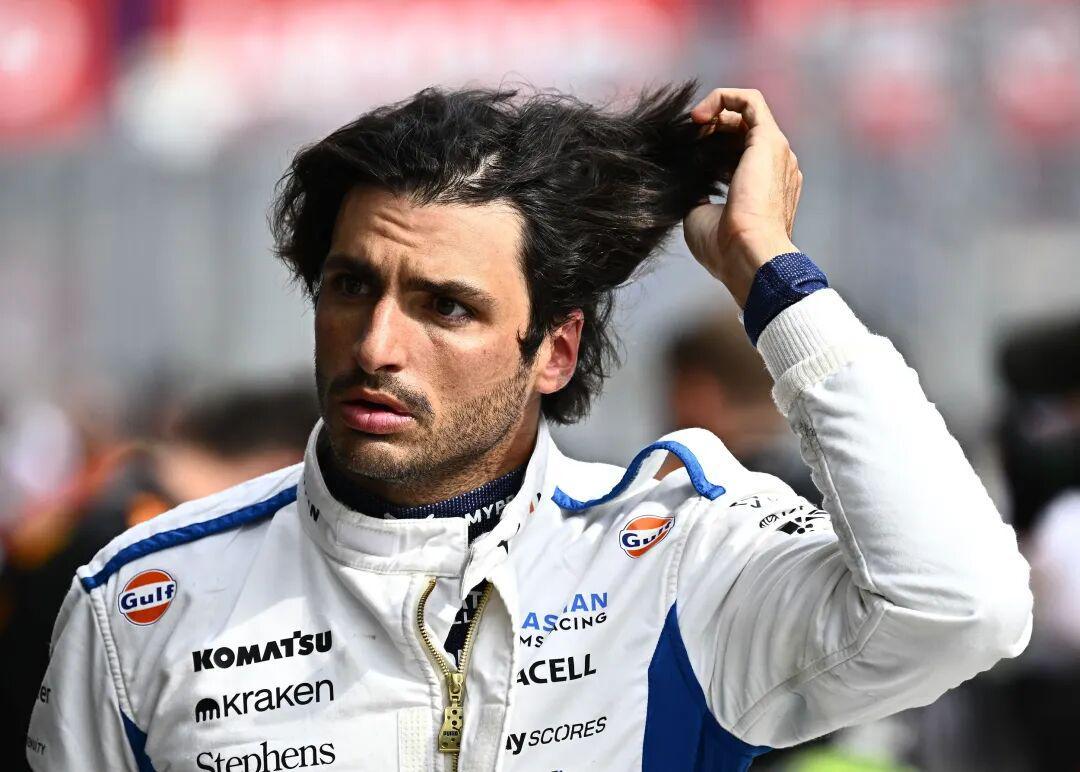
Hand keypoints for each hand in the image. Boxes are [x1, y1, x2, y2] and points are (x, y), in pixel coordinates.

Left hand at [683, 88, 802, 306]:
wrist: (747, 254)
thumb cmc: (725, 247)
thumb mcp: (701, 215)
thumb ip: (698, 192)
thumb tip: (685, 178)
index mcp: (765, 189)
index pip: (739, 154)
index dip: (710, 147)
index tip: (687, 155)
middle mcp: (776, 168)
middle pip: (742, 132)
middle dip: (710, 129)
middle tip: (686, 141)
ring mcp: (776, 152)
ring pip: (746, 114)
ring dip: (714, 114)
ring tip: (691, 126)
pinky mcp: (769, 139)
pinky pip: (749, 101)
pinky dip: (722, 98)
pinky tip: (698, 116)